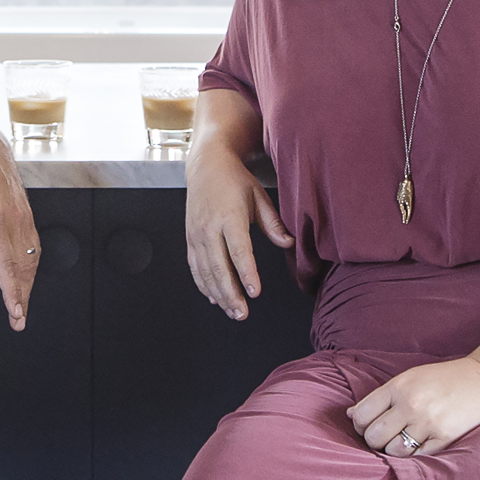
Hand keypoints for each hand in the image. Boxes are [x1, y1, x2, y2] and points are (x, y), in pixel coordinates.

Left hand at [0, 107, 39, 328]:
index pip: (6, 265)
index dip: (12, 291)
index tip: (15, 311)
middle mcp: (12, 220)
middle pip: (22, 268)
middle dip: (22, 297)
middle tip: (19, 321)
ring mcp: (23, 216)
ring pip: (31, 258)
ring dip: (29, 284)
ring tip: (23, 306)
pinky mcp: (26, 213)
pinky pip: (34, 245)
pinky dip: (32, 265)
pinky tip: (28, 276)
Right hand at [185, 153, 294, 319]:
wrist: (206, 166)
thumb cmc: (234, 180)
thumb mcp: (259, 197)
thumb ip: (273, 223)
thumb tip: (289, 242)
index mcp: (228, 216)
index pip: (239, 251)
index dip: (247, 273)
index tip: (255, 292)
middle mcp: (209, 228)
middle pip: (219, 267)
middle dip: (231, 293)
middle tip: (242, 313)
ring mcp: (196, 235)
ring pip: (205, 272)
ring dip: (218, 295)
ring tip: (233, 312)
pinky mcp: (190, 239)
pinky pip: (195, 267)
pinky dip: (204, 285)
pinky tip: (214, 298)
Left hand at [347, 357, 479, 458]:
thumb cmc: (443, 379)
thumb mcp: (409, 378)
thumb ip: (381, 396)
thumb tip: (351, 415)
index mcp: (398, 387)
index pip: (361, 415)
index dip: (360, 425)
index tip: (369, 426)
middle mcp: (410, 404)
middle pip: (373, 436)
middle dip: (374, 440)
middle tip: (384, 437)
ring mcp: (428, 423)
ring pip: (393, 451)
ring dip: (393, 450)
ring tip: (402, 441)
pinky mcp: (445, 438)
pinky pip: (417, 457)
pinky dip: (413, 455)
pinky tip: (418, 446)